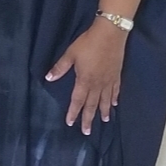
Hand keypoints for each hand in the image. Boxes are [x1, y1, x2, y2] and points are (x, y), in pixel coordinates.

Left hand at [45, 18, 126, 134]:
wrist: (110, 33)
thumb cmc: (88, 43)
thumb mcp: (71, 53)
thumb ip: (60, 67)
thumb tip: (48, 78)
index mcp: (84, 80)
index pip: (77, 100)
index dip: (73, 112)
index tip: (70, 122)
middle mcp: (97, 84)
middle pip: (92, 105)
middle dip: (88, 118)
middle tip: (86, 132)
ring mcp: (108, 80)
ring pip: (105, 100)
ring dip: (103, 111)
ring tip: (104, 121)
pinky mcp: (117, 75)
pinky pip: (115, 90)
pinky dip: (114, 98)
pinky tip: (114, 103)